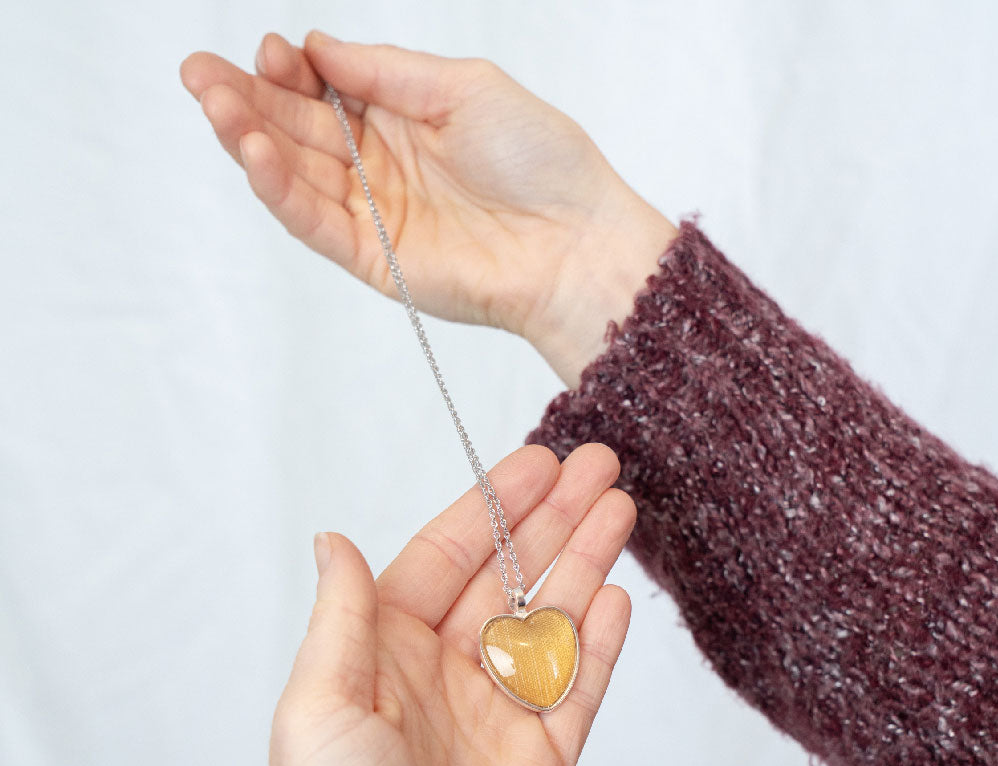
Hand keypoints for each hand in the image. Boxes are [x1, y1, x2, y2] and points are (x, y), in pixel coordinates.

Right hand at [180, 32, 675, 385]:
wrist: (575, 242)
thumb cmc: (540, 161)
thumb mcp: (463, 87)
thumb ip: (386, 72)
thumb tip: (317, 48)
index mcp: (405, 121)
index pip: (328, 93)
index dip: (293, 71)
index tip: (273, 49)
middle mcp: (383, 168)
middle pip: (301, 132)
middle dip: (249, 100)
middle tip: (199, 72)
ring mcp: (375, 216)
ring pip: (298, 176)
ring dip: (252, 140)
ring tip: (214, 104)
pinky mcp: (374, 260)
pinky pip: (316, 222)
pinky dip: (282, 190)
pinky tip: (255, 154)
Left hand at [271, 443, 634, 765]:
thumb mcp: (320, 709)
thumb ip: (342, 618)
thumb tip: (333, 537)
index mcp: (387, 652)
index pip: (448, 556)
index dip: (492, 506)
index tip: (535, 463)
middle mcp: (446, 671)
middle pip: (510, 576)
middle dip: (553, 519)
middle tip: (598, 467)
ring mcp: (499, 711)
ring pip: (552, 618)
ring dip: (586, 563)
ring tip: (621, 510)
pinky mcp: (545, 756)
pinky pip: (579, 684)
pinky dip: (600, 641)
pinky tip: (618, 596)